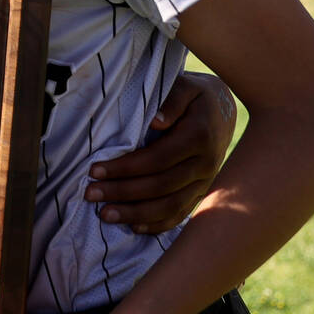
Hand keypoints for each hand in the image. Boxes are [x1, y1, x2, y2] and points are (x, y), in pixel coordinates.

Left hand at [84, 70, 236, 232]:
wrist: (223, 111)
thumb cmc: (195, 96)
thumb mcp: (186, 86)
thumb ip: (172, 100)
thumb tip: (156, 122)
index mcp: (199, 136)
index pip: (157, 158)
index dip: (125, 167)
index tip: (95, 170)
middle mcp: (205, 164)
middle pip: (161, 186)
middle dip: (122, 192)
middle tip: (90, 194)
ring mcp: (205, 182)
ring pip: (171, 206)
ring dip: (135, 213)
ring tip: (105, 215)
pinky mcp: (202, 193)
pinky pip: (181, 215)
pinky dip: (157, 224)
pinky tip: (134, 227)